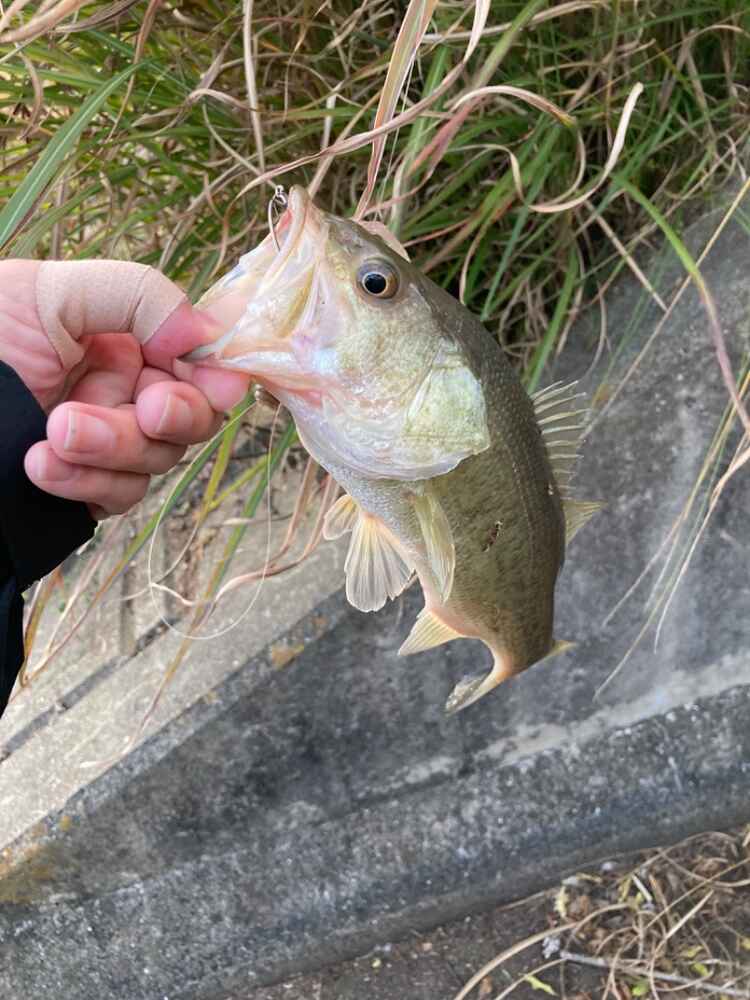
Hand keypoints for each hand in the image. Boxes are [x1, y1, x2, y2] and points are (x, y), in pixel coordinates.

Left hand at [0, 259, 249, 518]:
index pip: (200, 366)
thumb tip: (210, 333)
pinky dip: (83, 483)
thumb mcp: (52, 291)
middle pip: (188, 422)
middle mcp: (126, 392)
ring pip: (155, 465)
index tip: (210, 386)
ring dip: (111, 451)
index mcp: (129, 339)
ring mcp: (107, 444)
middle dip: (165, 419)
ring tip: (52, 436)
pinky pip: (115, 497)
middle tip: (144, 411)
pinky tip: (38, 466)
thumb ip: (139, 297)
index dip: (215, 380)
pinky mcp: (83, 486)